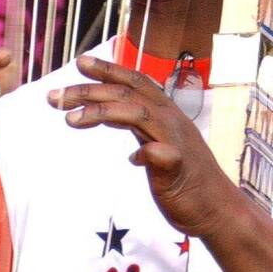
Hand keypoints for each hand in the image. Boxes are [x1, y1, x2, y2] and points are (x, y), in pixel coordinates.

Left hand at [47, 53, 228, 239]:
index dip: (108, 69)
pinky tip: (131, 159)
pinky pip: (162, 155)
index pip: (134, 81)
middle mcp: (171, 120)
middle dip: (88, 91)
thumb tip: (106, 113)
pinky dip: (144, 152)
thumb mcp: (156, 142)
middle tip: (54, 97)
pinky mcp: (179, 168)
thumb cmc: (184, 177)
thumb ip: (136, 126)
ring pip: (137, 114)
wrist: (218, 210)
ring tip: (69, 120)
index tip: (79, 62)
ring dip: (101, 112)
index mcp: (165, 112)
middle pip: (127, 94)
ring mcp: (176, 142)